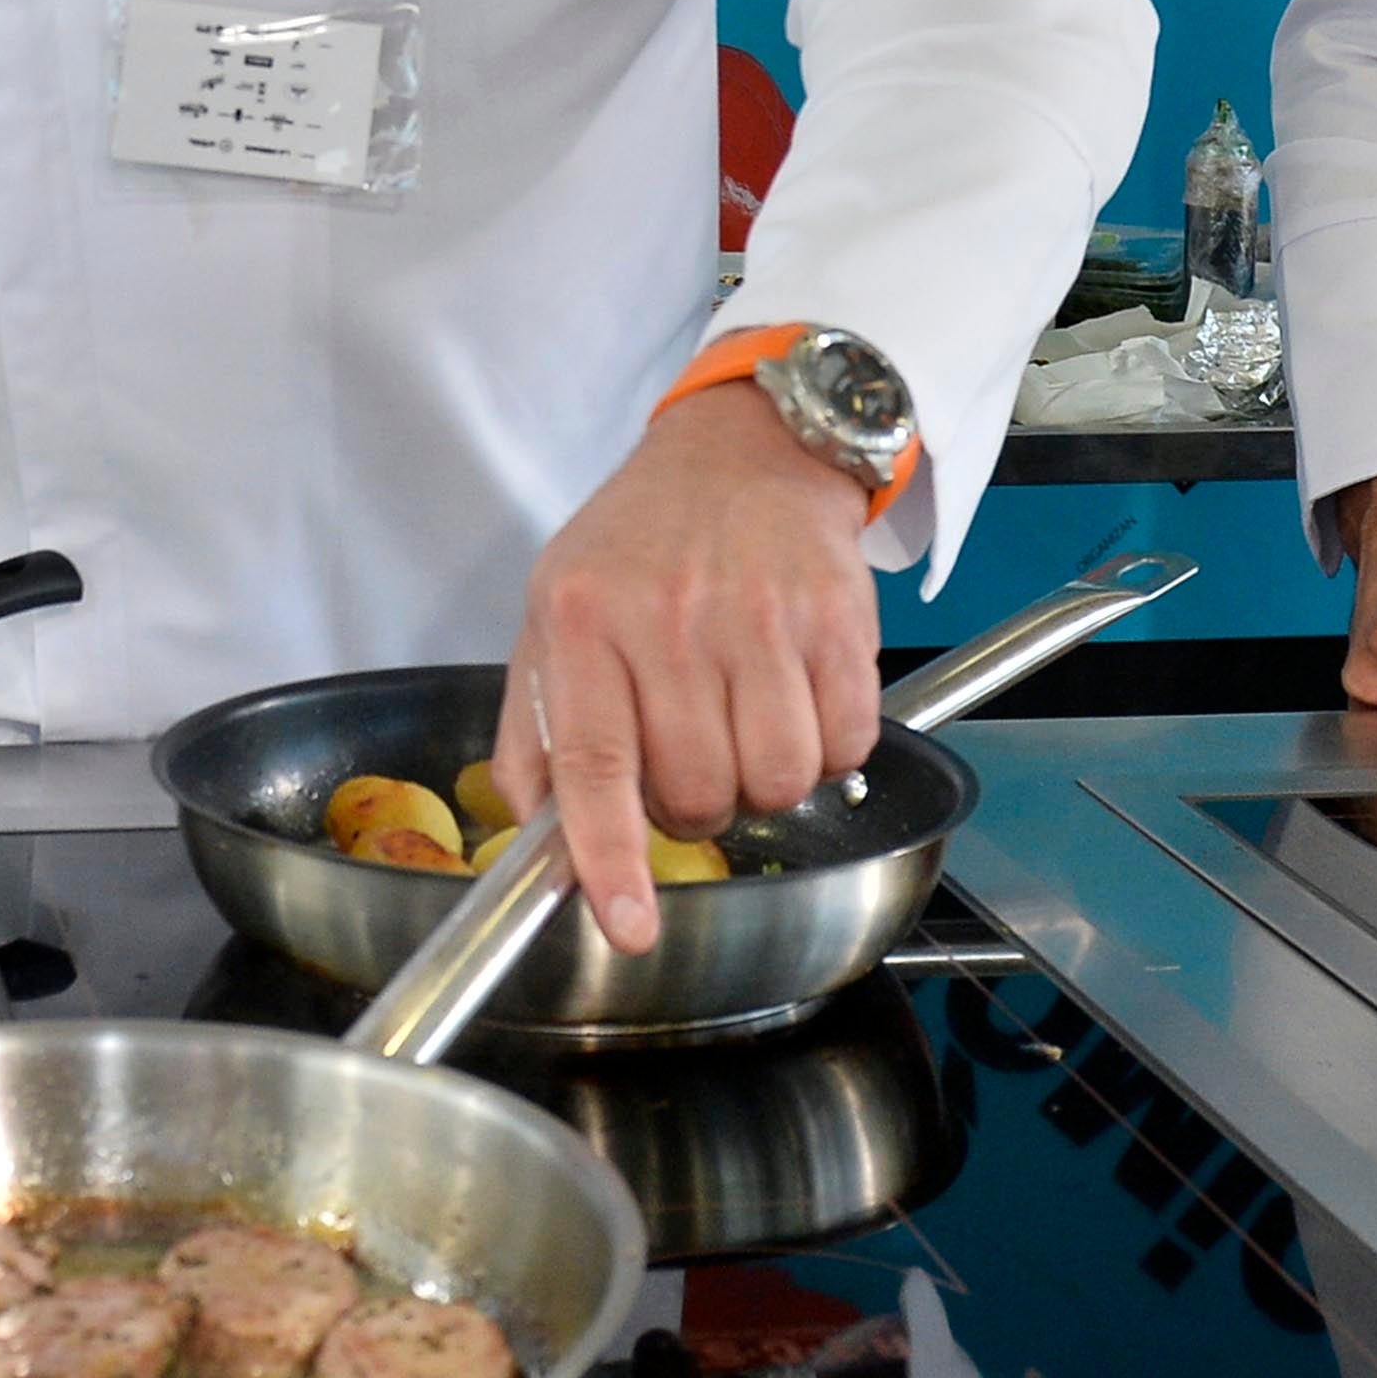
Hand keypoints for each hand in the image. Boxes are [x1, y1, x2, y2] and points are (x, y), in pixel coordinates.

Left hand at [495, 381, 882, 953]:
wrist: (742, 451)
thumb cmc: (640, 544)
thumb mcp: (552, 614)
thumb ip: (532, 733)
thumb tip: (534, 841)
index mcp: (582, 623)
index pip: (593, 767)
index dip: (610, 860)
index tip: (630, 926)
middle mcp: (668, 617)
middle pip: (698, 792)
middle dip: (697, 804)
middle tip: (692, 751)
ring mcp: (758, 616)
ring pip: (778, 782)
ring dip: (765, 783)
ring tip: (745, 724)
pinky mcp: (836, 617)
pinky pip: (845, 746)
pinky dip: (828, 751)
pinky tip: (798, 701)